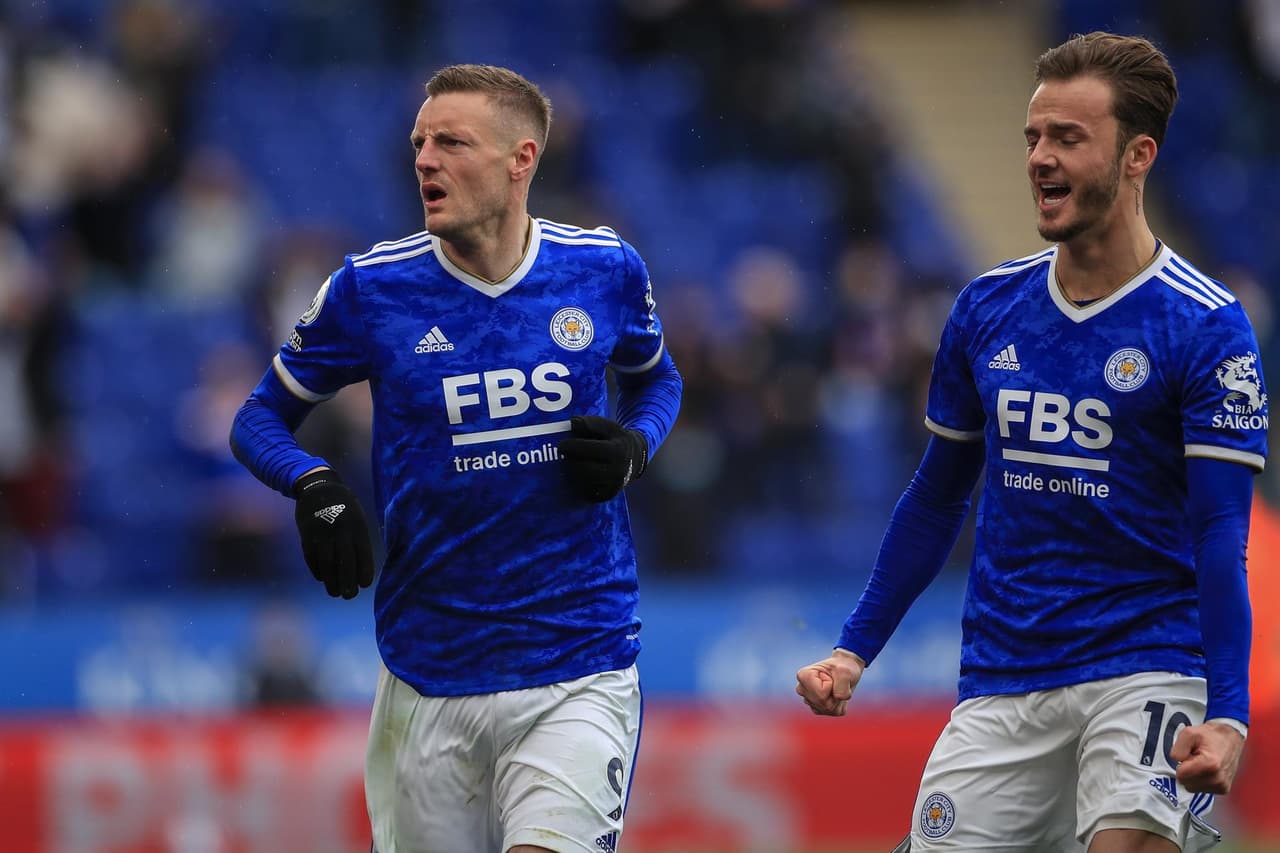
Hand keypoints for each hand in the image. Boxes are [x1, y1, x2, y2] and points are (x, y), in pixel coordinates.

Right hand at [293, 469, 375, 598]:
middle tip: (349, 596)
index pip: (362, 553)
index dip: (364, 571)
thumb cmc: (345, 505)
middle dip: (347, 582)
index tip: (365, 585)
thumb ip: (360, 538)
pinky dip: (317, 570)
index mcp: (357, 526)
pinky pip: (312, 557)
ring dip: (331, 581)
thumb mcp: (358, 516)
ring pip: (326, 563)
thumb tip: (363, 566)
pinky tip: (322, 579)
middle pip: (344, 562)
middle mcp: (340, 531)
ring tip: (335, 593)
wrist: (318, 487)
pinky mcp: (307, 535)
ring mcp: (322, 533)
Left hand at [558, 415, 647, 501]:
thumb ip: (591, 423)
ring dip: (571, 472)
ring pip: (582, 482)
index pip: (589, 449)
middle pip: (583, 468)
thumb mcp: (609, 426)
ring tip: (568, 463)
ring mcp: (612, 486)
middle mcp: (617, 471)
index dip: (571, 446)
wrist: (635, 459)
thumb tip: (573, 423)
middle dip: (569, 461)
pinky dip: (577, 483)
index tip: (561, 445)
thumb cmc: (617, 440)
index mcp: (617, 451)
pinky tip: (576, 474)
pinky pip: (585, 492)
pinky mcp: (606, 496)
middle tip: (562, 455)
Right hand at [795, 649, 865, 715]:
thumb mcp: (845, 670)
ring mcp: (809, 701)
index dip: (831, 684)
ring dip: (838, 699)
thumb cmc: (842, 667)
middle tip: (835, 682)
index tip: (830, 676)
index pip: (821, 693)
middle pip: (823, 703)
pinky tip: (836, 694)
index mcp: (803, 676)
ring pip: (829, 709)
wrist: (844, 670)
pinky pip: (833, 712)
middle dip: (835, 694)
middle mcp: (802, 690)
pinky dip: (840, 704)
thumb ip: (843, 682)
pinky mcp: (818, 709)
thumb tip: (839, 698)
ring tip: (836, 687)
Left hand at [1170, 721, 1244, 793]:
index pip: (1181, 775)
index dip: (1181, 763)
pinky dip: (1200, 780)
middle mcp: (1218, 779)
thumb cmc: (1210, 736)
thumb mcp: (1189, 733)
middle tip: (1195, 758)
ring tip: (1201, 763)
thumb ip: (1178, 748)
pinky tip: (1206, 770)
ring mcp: (1222, 786)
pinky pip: (1201, 789)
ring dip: (1192, 776)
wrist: (1231, 739)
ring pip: (1192, 788)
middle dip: (1186, 771)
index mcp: (1210, 765)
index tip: (1190, 755)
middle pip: (1186, 783)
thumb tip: (1177, 761)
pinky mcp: (1223, 789)